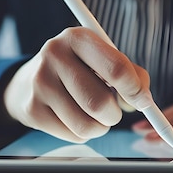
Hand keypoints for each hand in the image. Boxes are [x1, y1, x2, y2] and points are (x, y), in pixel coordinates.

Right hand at [4, 27, 151, 142]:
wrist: (29, 80)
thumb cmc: (79, 69)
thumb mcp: (104, 59)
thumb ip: (132, 74)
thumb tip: (143, 100)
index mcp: (77, 37)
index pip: (117, 68)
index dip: (135, 90)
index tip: (142, 101)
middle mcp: (54, 55)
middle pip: (100, 103)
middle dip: (114, 114)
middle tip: (113, 111)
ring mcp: (40, 82)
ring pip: (87, 125)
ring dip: (100, 127)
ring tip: (93, 115)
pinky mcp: (32, 109)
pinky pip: (73, 135)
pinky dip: (82, 133)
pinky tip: (73, 117)